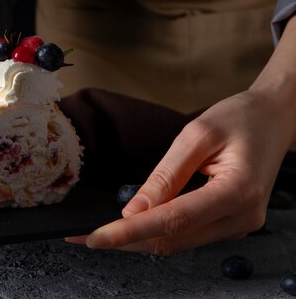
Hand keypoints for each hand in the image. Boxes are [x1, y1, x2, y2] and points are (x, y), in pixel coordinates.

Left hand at [66, 88, 293, 254]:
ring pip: (179, 242)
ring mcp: (240, 224)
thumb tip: (132, 209)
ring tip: (104, 232)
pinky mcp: (232, 222)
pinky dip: (159, 231)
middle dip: (127, 241)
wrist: (275, 117)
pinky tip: (135, 223)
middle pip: (174, 240)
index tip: (95, 237)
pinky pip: (189, 233)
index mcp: (237, 192)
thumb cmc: (240, 118)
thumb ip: (165, 175)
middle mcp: (242, 217)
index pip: (173, 221)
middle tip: (85, 237)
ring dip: (140, 239)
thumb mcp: (197, 134)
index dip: (130, 232)